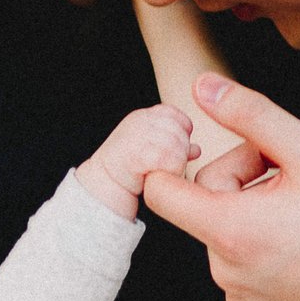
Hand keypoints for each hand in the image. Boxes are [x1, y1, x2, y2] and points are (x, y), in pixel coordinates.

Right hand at [79, 105, 195, 219]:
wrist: (103, 185)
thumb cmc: (128, 169)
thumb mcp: (151, 150)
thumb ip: (174, 146)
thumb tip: (196, 150)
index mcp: (143, 117)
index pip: (175, 115)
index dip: (183, 131)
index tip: (178, 148)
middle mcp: (140, 122)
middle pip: (180, 132)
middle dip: (181, 151)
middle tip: (168, 165)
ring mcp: (137, 136)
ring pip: (177, 147)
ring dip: (176, 164)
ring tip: (161, 171)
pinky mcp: (137, 154)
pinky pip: (169, 161)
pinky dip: (170, 172)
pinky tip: (158, 177)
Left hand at [140, 75, 299, 300]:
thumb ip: (249, 114)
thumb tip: (202, 88)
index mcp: (230, 230)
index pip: (161, 191)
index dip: (182, 161)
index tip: (221, 150)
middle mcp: (226, 271)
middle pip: (205, 206)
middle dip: (242, 181)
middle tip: (293, 176)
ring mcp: (242, 296)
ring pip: (226, 234)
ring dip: (254, 214)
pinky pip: (244, 266)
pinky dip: (265, 248)